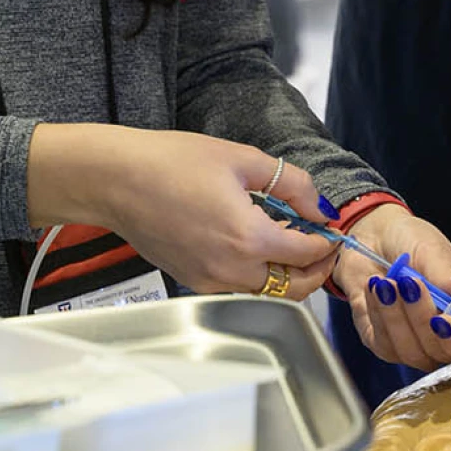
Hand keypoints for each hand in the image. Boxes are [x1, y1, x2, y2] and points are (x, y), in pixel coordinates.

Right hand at [28, 122, 337, 298]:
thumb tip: (319, 207)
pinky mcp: (193, 282)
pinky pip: (238, 287)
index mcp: (249, 238)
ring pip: (266, 291)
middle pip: (293, 287)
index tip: (334, 229)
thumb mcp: (241, 158)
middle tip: (324, 246)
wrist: (116, 180)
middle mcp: (232, 270)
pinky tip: (256, 244)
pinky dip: (257, 274)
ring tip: (291, 242)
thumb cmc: (174, 161)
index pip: (307, 254)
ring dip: (287, 274)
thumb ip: (290, 183)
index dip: (328, 242)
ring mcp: (210, 282)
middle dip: (316, 270)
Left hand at [332, 203, 450, 368]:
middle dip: (421, 318)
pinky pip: (384, 345)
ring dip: (395, 315)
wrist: (372, 239)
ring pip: (412, 352)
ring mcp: (419, 345)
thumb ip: (449, 273)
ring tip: (385, 282)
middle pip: (444, 352)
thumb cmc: (410, 241)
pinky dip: (378, 315)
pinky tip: (374, 289)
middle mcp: (449, 335)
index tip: (441, 319)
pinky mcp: (387, 346)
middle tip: (407, 282)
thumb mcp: (431, 249)